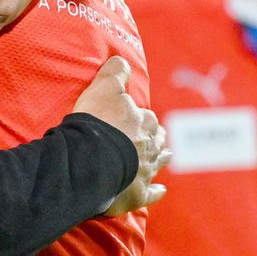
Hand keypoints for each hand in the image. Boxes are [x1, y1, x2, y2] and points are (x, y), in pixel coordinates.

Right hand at [72, 57, 168, 216]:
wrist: (90, 160)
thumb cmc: (96, 123)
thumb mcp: (102, 88)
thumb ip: (113, 73)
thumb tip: (122, 61)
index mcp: (142, 122)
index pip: (146, 116)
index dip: (141, 116)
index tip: (137, 116)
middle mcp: (148, 147)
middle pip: (156, 139)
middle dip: (155, 136)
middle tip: (153, 135)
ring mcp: (144, 172)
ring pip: (158, 163)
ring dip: (161, 158)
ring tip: (166, 155)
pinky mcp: (137, 194)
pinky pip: (151, 193)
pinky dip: (157, 191)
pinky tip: (161, 190)